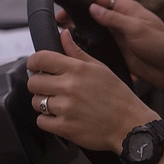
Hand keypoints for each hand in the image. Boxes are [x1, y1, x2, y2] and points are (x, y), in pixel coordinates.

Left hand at [27, 28, 156, 152]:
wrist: (129, 125)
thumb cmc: (117, 96)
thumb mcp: (100, 68)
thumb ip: (76, 52)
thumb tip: (63, 35)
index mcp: (77, 69)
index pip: (40, 59)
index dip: (34, 62)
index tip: (36, 66)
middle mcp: (69, 87)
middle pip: (33, 82)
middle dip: (39, 84)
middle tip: (50, 87)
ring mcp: (65, 108)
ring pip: (36, 102)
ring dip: (43, 103)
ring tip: (59, 103)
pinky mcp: (64, 127)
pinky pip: (41, 121)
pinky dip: (47, 120)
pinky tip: (60, 117)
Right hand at [55, 0, 163, 93]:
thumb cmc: (162, 45)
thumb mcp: (137, 28)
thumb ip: (114, 18)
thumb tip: (93, 8)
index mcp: (128, 9)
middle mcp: (121, 21)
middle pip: (94, 12)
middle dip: (76, 13)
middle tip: (57, 18)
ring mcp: (119, 37)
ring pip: (93, 29)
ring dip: (78, 28)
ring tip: (60, 31)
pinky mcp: (118, 52)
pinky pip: (98, 45)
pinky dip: (86, 45)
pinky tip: (74, 48)